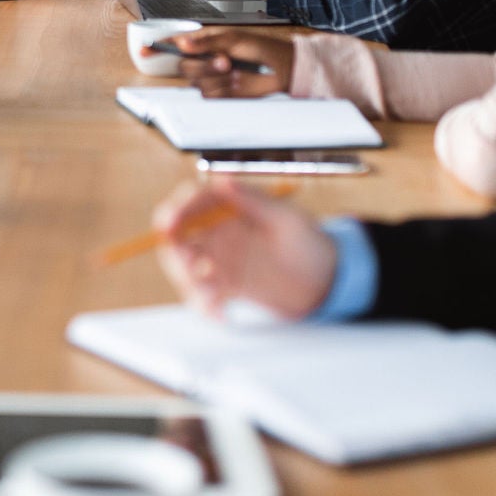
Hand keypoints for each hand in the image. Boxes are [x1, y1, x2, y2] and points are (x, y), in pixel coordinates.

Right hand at [152, 180, 337, 319]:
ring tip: (211, 297)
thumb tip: (223, 181)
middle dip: (176, 252)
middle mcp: (220, 230)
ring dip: (188, 282)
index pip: (194, 202)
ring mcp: (220, 258)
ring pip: (186, 267)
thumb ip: (253, 201)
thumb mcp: (286, 219)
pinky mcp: (225, 284)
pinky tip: (220, 314)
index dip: (177, 210)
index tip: (168, 222)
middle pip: (181, 236)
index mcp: (232, 207)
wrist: (326, 282)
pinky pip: (202, 293)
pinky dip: (204, 304)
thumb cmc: (310, 243)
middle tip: (188, 269)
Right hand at [168, 29, 296, 98]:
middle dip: (203, 65)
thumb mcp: (233, 39)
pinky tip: (238, 82)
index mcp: (204, 43)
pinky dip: (226, 89)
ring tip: (236, 70)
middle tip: (224, 61)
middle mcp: (205, 60)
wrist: (282, 68)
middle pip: (184, 66)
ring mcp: (212, 78)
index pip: (176, 45)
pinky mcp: (221, 94)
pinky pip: (211, 94)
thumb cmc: (262, 48)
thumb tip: (183, 43)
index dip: (158, 47)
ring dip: (217, 77)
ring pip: (197, 82)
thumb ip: (206, 42)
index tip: (145, 50)